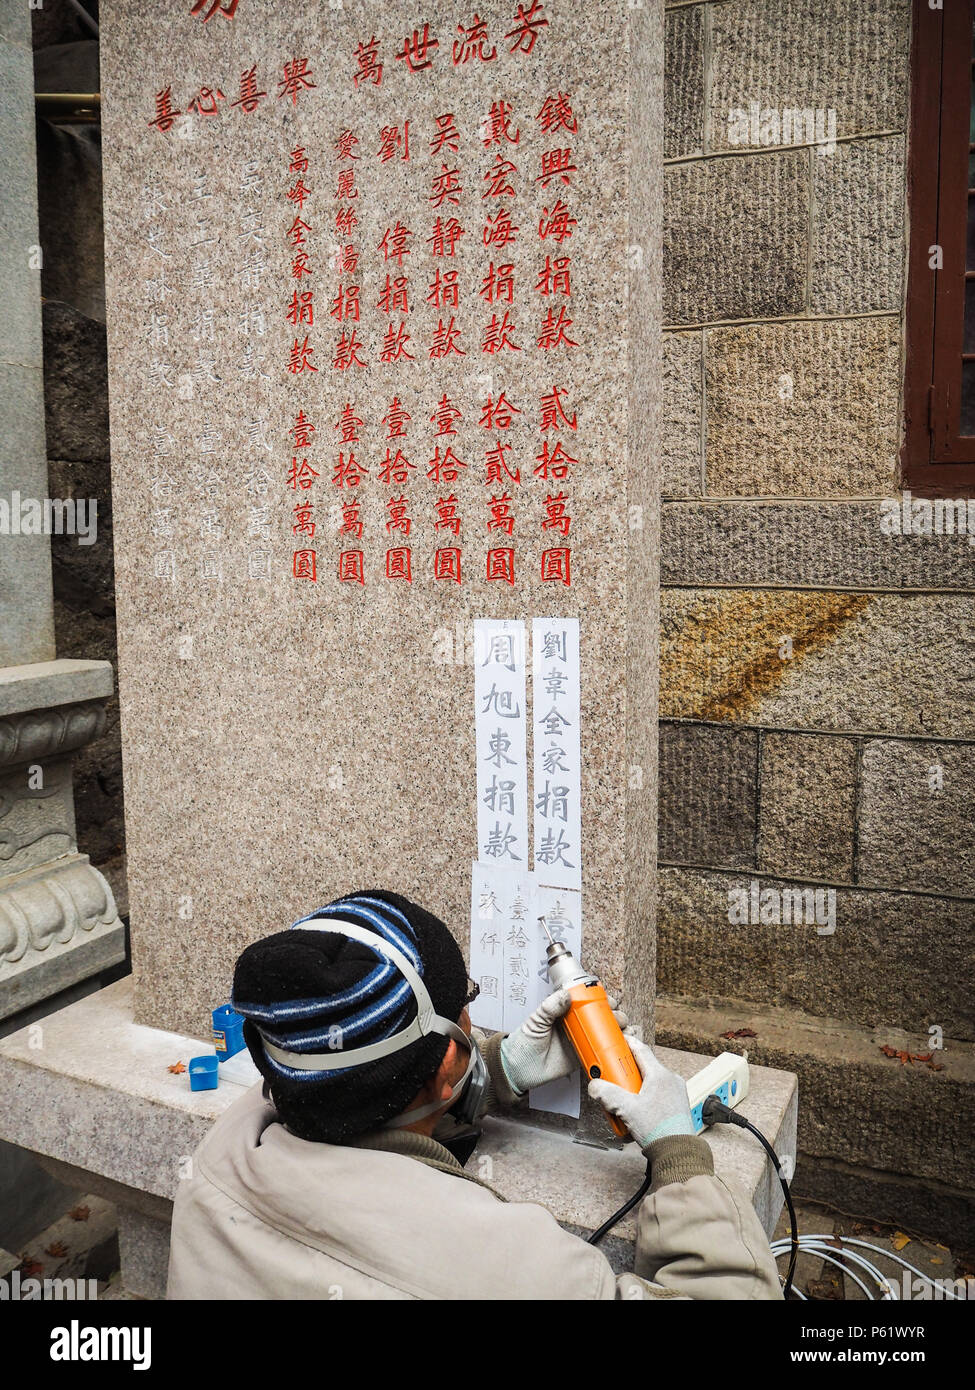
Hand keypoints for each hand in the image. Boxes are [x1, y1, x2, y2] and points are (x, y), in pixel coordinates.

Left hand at [499, 990, 628, 1095]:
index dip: (602, 999)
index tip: (610, 1000)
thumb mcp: (535, 1021)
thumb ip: (550, 1007)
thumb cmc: (523, 1043)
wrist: (518, 1069)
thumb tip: (567, 994)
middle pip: (602, 1016)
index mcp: (565, 1011)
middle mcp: (577, 1025)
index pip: (588, 1001)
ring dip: (619, 1031)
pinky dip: (614, 1051)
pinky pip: (602, 1053)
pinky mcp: (583, 1058)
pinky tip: (621, 1048)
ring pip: (606, 1033)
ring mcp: (581, 1041)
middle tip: (618, 1018)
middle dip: (615, 1015)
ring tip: (624, 1032)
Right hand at [588, 1035, 693, 1149]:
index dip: (627, 1044)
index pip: (641, 1050)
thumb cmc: (659, 1131)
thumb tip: (595, 1086)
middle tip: (613, 1080)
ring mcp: (675, 1093)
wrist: (677, 1153)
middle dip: (626, 1074)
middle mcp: (670, 1080)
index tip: (616, 1042)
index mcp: (660, 1075)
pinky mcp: (676, 1105)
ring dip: (634, 1089)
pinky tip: (635, 1112)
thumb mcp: (627, 1110)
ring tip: (623, 1103)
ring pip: (649, 1082)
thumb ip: (608, 1095)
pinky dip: (644, 1098)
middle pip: (643, 1068)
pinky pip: (656, 1094)